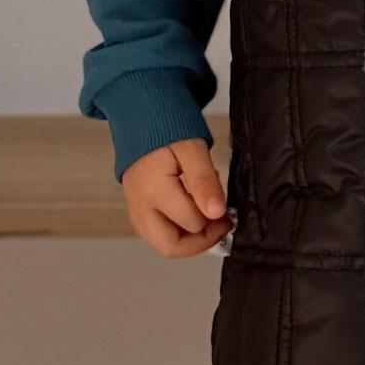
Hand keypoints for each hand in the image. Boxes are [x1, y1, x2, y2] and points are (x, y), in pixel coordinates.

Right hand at [121, 137, 233, 257]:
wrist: (139, 116)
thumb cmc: (166, 129)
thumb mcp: (193, 149)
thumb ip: (204, 181)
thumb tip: (217, 213)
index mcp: (154, 190)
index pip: (191, 223)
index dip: (215, 219)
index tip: (228, 209)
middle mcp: (140, 206)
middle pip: (171, 247)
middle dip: (201, 241)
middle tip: (220, 224)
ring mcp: (136, 211)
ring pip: (164, 244)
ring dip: (190, 238)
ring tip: (208, 217)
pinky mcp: (137, 211)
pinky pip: (158, 234)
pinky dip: (179, 231)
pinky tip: (193, 213)